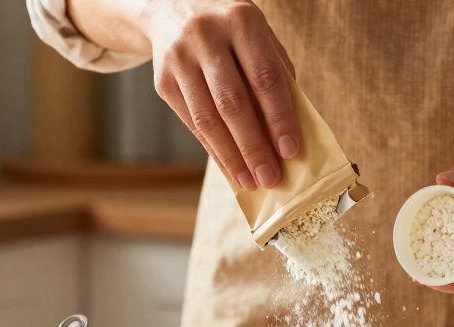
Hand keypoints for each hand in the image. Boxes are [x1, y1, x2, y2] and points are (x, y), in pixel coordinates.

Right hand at [144, 0, 300, 189]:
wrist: (173, 7)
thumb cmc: (232, 31)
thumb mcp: (258, 37)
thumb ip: (276, 76)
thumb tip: (288, 134)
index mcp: (241, 21)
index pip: (265, 78)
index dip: (279, 118)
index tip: (291, 151)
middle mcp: (206, 37)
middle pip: (232, 102)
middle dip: (254, 146)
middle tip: (271, 178)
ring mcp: (179, 59)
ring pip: (207, 118)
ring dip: (231, 157)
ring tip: (251, 182)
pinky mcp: (162, 80)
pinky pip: (191, 123)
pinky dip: (213, 150)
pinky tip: (230, 169)